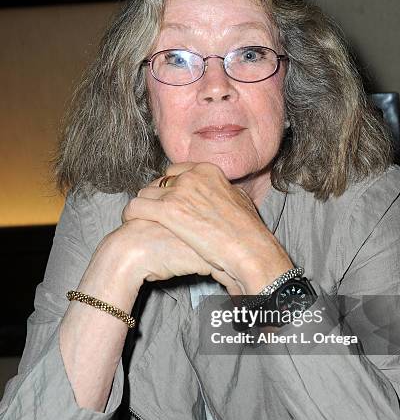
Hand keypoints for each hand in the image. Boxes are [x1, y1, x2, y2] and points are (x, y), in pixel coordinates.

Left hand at [121, 162, 292, 293]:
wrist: (250, 249)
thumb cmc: (249, 232)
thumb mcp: (239, 201)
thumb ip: (223, 193)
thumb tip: (222, 194)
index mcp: (208, 171)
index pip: (176, 171)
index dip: (170, 187)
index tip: (168, 200)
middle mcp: (192, 176)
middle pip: (159, 181)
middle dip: (155, 197)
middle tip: (153, 213)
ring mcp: (179, 192)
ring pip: (145, 193)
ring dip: (142, 207)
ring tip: (140, 221)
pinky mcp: (168, 210)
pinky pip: (136, 207)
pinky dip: (130, 215)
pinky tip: (131, 224)